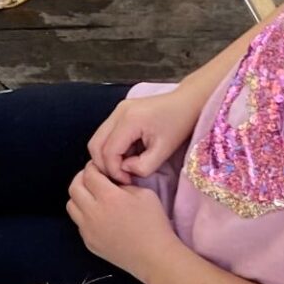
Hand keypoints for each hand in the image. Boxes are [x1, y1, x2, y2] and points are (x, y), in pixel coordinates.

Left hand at [66, 163, 178, 283]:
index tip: (99, 167)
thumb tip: (111, 182)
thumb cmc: (154, 224)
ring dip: (79, 197)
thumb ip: (123, 184)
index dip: (92, 167)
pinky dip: (84, 214)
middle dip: (82, 178)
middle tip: (93, 178)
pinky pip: (78, 222)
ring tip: (93, 196)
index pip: (89, 174)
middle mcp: (93, 213)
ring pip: (71, 206)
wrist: (154, 257)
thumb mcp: (145, 194)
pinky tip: (98, 215)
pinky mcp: (88, 242)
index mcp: (109, 198)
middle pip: (74, 188)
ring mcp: (88, 230)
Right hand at [86, 85, 202, 183]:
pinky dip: (111, 149)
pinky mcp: (120, 112)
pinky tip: (128, 155)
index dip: (113, 171)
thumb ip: (143, 166)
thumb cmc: (180, 125)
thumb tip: (125, 169)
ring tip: (125, 167)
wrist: (188, 102)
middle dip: (105, 165)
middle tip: (122, 177)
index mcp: (129, 120)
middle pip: (95, 145)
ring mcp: (117, 110)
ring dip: (106, 157)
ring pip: (97, 140)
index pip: (107, 151)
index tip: (127, 181)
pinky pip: (106, 134)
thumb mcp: (165, 151)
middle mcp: (118, 112)